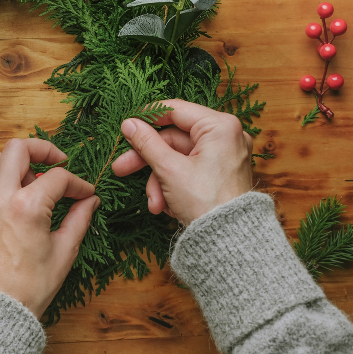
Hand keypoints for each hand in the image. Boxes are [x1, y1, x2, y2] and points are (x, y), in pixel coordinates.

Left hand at [0, 138, 99, 318]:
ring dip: (15, 162)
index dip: (78, 184)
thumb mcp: (64, 251)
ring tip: (31, 179)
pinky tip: (8, 191)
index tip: (85, 194)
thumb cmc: (32, 285)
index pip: (58, 177)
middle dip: (42, 150)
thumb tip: (90, 201)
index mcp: (27, 207)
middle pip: (18, 148)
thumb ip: (79, 219)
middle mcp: (0, 199)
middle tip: (57, 162)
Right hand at [112, 99, 252, 223]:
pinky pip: (189, 171)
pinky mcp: (221, 174)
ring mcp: (225, 156)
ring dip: (160, 181)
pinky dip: (174, 186)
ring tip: (155, 204)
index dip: (147, 117)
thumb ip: (147, 143)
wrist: (231, 243)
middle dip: (148, 162)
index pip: (175, 110)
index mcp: (220, 127)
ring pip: (178, 159)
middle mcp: (226, 137)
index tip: (126, 126)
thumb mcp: (169, 169)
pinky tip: (167, 206)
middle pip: (174, 140)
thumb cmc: (207, 203)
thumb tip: (129, 124)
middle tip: (121, 168)